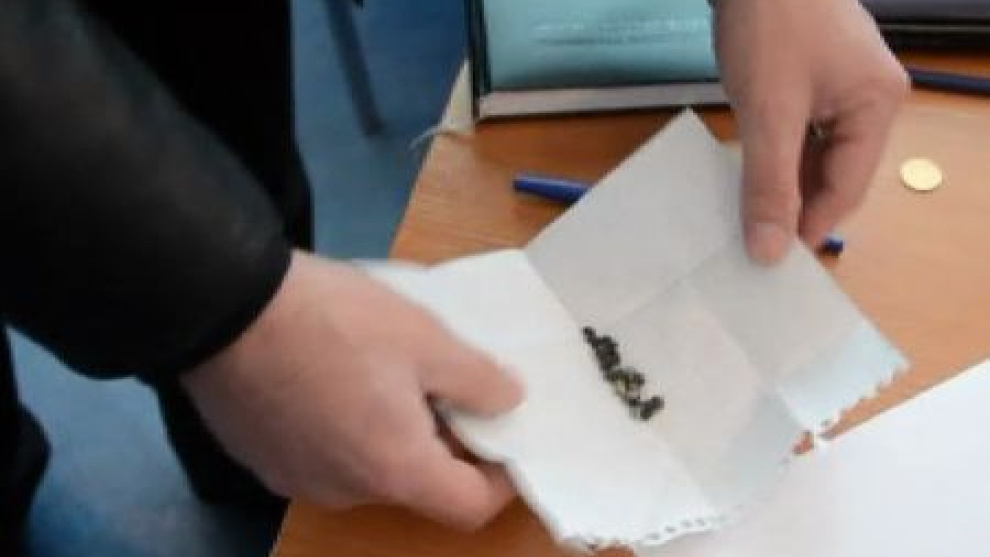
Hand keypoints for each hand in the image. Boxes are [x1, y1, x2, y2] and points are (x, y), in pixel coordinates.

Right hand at [180, 251, 522, 529]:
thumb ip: (478, 378)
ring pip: (367, 468)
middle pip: (415, 484)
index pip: (470, 506)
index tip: (506, 438)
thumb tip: (509, 401)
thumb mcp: (423, 337)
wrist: (223, 304)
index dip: (502, 479)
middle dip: (442, 442)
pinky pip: (322, 454)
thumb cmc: (333, 321)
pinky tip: (334, 376)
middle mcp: (346, 491)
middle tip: (445, 385)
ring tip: (385, 372)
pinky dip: (344, 429)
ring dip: (390, 433)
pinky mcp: (262, 459)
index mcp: (394, 470)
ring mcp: (296, 479)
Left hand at [712, 0, 908, 263]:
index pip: (846, 187)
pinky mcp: (810, 75)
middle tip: (754, 241)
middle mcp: (868, 97)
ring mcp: (839, 84)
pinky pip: (797, 129)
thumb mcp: (768, 112)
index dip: (810, 226)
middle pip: (832, 172)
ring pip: (811, 153)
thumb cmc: (770, 26)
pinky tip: (746, 171)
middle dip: (795, 204)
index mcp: (876, 106)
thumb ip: (768, 184)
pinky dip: (774, 152)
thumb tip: (769, 252)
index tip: (773, 259)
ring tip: (745, 213)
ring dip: (781, 180)